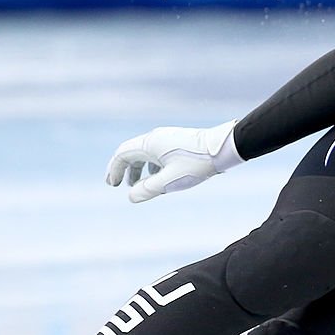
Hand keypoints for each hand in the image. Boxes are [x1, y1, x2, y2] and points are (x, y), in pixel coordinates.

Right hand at [105, 120, 242, 202]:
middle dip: (123, 169)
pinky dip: (150, 165)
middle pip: (131, 152)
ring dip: (137, 168)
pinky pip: (156, 152)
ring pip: (144, 153)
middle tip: (117, 184)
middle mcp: (155, 137)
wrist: (222, 148)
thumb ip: (149, 189)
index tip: (112, 185)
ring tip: (136, 184)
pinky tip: (156, 176)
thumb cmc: (196, 164)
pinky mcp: (177, 141)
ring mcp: (166, 138)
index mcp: (150, 144)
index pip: (122, 155)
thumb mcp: (170, 181)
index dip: (114, 170)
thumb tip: (131, 196)